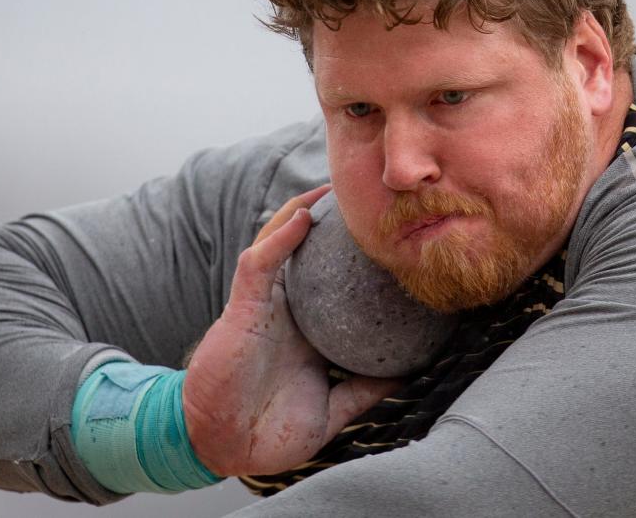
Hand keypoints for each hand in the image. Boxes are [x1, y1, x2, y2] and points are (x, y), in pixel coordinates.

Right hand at [183, 185, 401, 476]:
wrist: (225, 448)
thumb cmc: (270, 432)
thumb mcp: (331, 411)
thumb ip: (365, 391)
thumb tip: (410, 377)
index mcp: (307, 330)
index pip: (333, 282)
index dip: (353, 258)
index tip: (389, 239)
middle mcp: (287, 310)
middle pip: (307, 253)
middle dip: (328, 224)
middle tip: (362, 198)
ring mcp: (264, 304)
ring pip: (281, 244)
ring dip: (302, 213)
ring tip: (332, 188)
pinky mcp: (243, 307)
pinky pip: (260, 263)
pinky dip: (280, 238)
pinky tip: (303, 216)